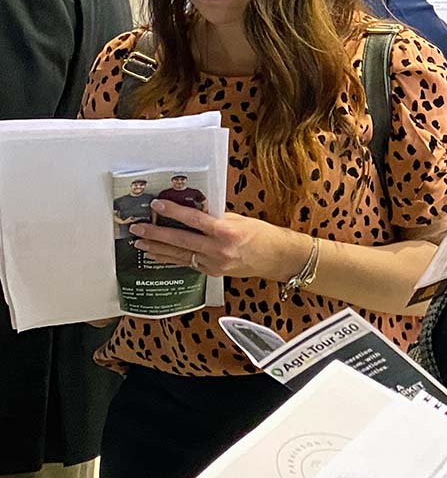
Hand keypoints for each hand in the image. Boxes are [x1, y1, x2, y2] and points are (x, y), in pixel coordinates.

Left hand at [130, 200, 309, 281]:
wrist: (277, 258)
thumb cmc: (262, 235)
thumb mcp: (240, 219)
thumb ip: (215, 217)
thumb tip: (192, 210)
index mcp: (227, 232)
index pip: (194, 220)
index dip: (173, 211)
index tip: (157, 204)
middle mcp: (218, 250)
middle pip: (180, 240)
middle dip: (156, 234)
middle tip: (137, 228)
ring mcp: (214, 264)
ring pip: (179, 255)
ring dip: (158, 249)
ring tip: (140, 243)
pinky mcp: (212, 272)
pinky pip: (187, 263)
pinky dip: (172, 258)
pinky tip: (159, 254)